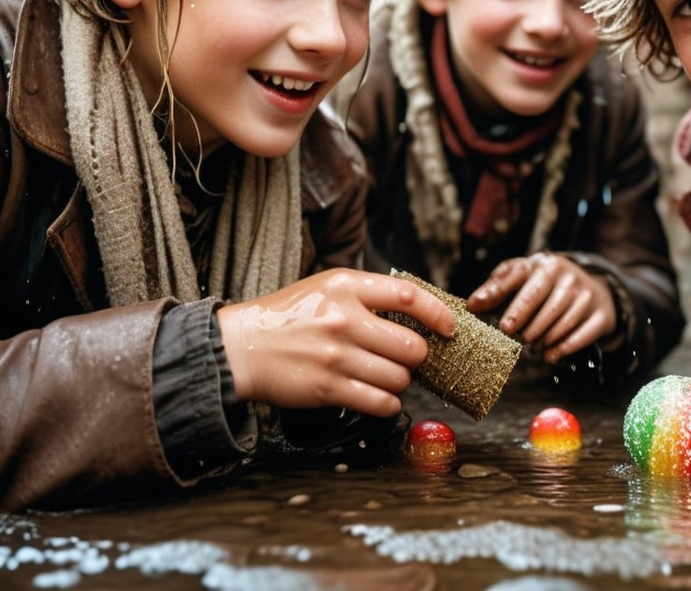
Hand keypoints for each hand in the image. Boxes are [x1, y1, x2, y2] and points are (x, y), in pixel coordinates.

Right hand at [217, 269, 455, 416]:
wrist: (240, 347)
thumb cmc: (288, 317)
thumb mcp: (326, 287)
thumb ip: (367, 295)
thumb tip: (417, 312)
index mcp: (345, 286)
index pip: (409, 296)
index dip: (438, 314)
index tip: (450, 327)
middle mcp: (344, 319)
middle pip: (411, 345)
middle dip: (416, 357)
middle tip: (406, 358)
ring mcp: (336, 356)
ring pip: (400, 378)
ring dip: (401, 382)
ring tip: (386, 376)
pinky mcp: (328, 388)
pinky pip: (381, 402)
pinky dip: (388, 404)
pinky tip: (380, 397)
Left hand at [466, 253, 616, 363]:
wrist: (591, 285)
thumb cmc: (544, 283)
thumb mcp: (521, 276)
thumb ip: (497, 288)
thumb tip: (472, 305)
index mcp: (545, 264)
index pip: (525, 282)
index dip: (513, 305)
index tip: (504, 327)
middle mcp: (569, 276)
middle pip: (546, 305)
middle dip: (529, 325)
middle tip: (514, 338)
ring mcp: (588, 295)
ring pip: (563, 323)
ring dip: (544, 339)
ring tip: (531, 347)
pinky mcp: (601, 315)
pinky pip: (582, 336)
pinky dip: (563, 349)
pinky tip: (549, 356)